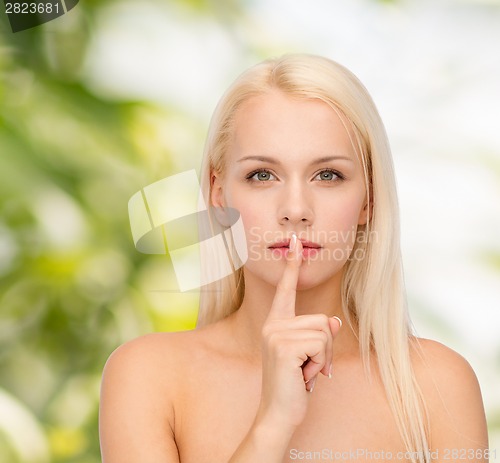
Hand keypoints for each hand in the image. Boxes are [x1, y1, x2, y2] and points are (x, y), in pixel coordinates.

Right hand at [256, 234, 341, 430]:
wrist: (278, 412)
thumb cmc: (294, 382)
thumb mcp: (309, 354)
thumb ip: (319, 333)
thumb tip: (334, 321)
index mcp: (276, 323)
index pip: (285, 290)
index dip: (292, 266)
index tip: (296, 242)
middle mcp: (273, 325)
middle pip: (321, 319)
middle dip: (325, 348)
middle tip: (308, 367)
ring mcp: (275, 334)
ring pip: (324, 331)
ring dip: (323, 357)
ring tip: (306, 371)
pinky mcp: (283, 347)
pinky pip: (321, 345)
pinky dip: (320, 363)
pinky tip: (305, 376)